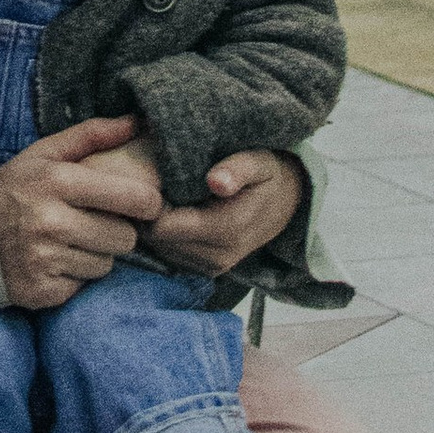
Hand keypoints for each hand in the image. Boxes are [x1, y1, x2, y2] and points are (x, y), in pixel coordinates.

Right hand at [0, 115, 167, 310]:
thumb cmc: (11, 190)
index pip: (133, 198)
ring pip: (106, 264)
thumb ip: (92, 135)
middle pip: (125, 237)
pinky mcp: (42, 292)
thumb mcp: (43, 154)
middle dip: (114, 231)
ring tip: (65, 242)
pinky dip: (73, 277)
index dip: (148, 202)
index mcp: (56, 181)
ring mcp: (45, 260)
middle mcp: (51, 221)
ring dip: (94, 255)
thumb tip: (137, 121)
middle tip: (89, 222)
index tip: (144, 203)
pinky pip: (83, 286)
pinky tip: (51, 262)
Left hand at [143, 147, 308, 276]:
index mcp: (227, 228)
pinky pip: (173, 255)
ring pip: (162, 249)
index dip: (148, 205)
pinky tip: (173, 213)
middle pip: (158, 240)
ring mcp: (214, 267)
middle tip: (147, 186)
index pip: (163, 226)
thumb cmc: (268, 176)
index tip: (144, 181)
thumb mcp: (259, 162)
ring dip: (156, 226)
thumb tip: (217, 181)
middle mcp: (218, 255)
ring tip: (160, 198)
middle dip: (148, 215)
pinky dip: (167, 237)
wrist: (289, 204)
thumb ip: (237, 168)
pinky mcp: (209, 270)